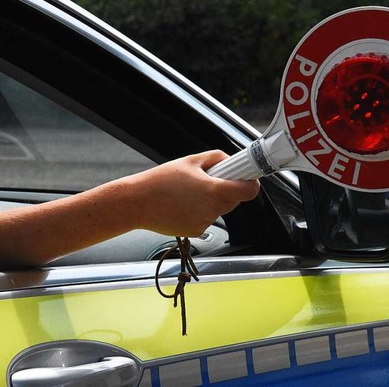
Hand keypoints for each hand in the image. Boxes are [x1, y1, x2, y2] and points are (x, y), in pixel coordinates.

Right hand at [128, 150, 259, 236]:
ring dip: (211, 201)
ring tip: (189, 192)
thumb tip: (230, 160)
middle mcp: (212, 210)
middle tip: (208, 180)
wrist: (137, 203)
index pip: (249, 191)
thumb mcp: (190, 160)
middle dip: (226, 189)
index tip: (247, 178)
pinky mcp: (195, 231)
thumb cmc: (160, 181)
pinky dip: (200, 212)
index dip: (250, 183)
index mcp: (214, 190)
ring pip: (219, 210)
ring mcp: (204, 223)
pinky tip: (183, 204)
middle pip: (234, 200)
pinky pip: (206, 219)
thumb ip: (216, 158)